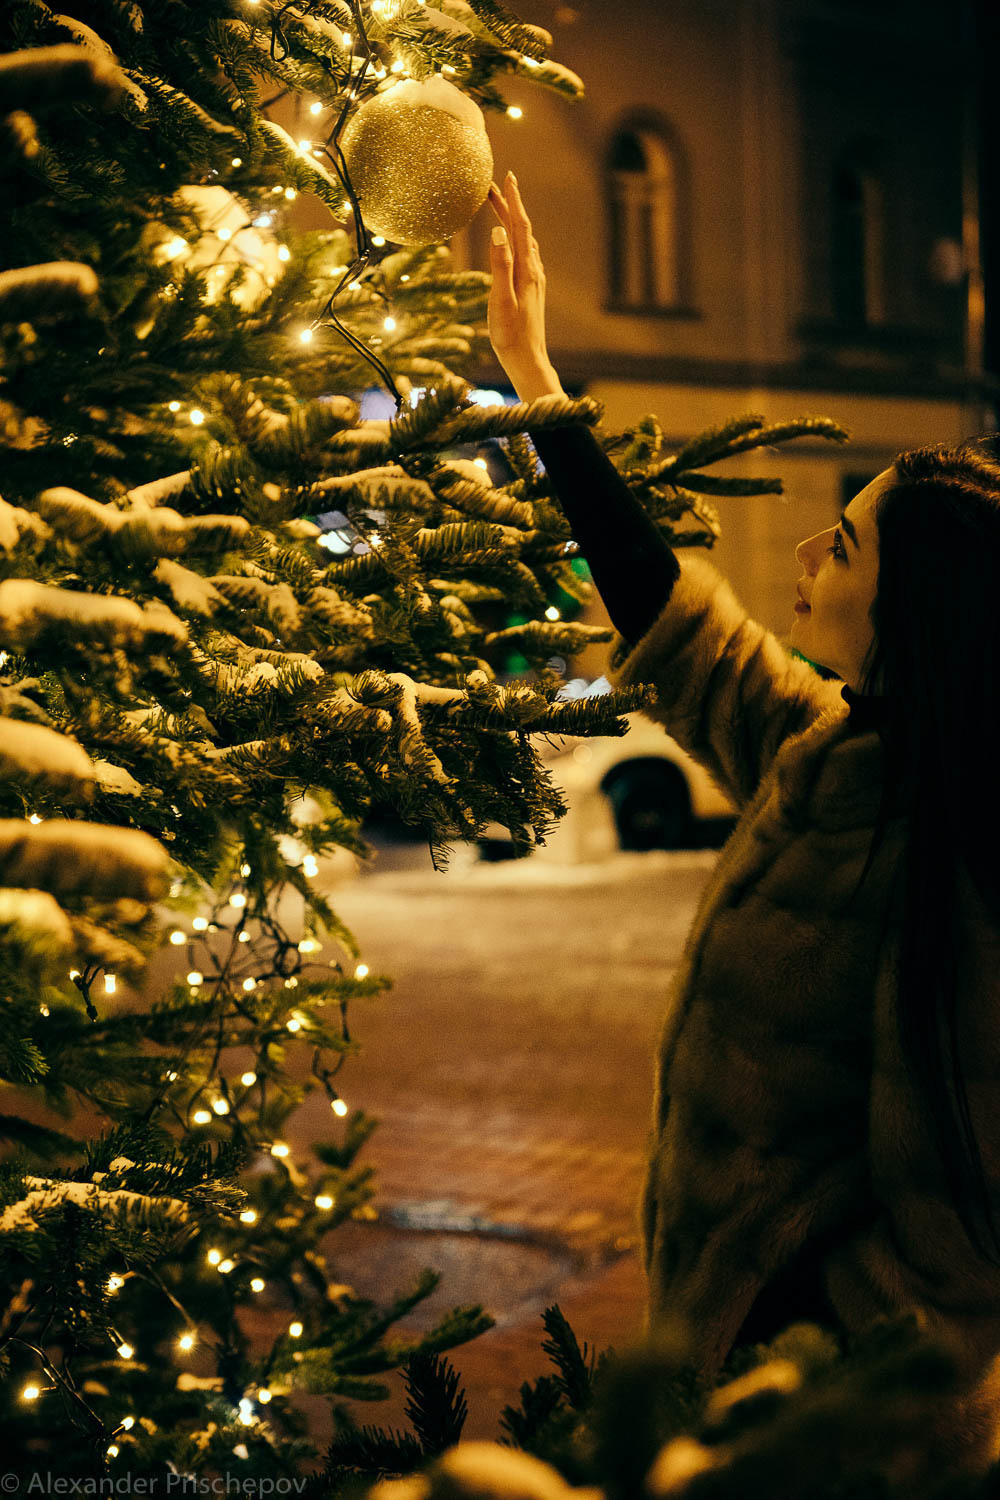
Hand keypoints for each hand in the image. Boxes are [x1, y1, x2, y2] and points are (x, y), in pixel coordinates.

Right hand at [488, 170, 564, 401]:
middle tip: (494, 185)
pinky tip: (513, 241)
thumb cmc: (511, 336)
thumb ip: (500, 266)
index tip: (506, 177)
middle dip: (509, 205)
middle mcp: (533, 271)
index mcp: (526, 270)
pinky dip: (516, 238)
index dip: (513, 201)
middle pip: (522, 230)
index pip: (520, 226)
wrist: (528, 361)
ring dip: (512, 221)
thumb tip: (499, 231)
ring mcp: (534, 280)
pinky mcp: (531, 289)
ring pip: (524, 241)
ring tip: (500, 206)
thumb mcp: (501, 301)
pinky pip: (525, 254)